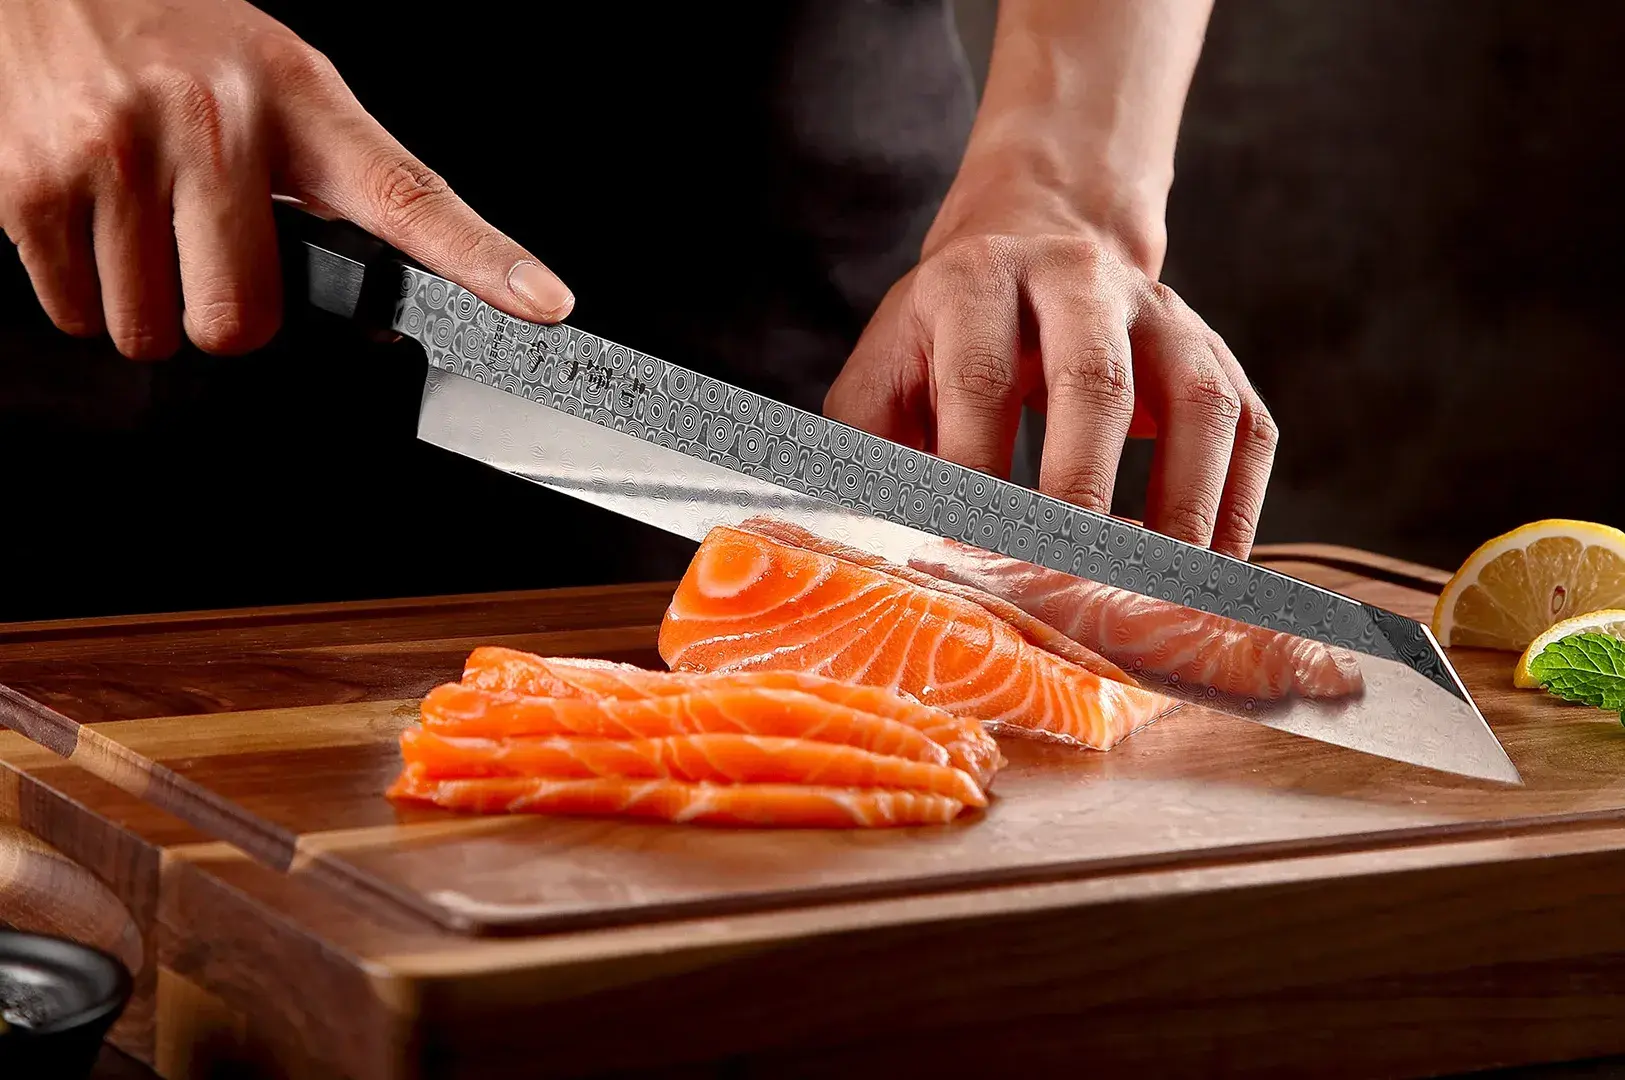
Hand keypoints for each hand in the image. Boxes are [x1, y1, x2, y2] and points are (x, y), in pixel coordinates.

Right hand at [0, 0, 571, 359]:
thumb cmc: (172, 31)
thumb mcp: (276, 80)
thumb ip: (325, 176)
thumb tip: (366, 282)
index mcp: (298, 102)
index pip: (410, 196)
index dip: (484, 260)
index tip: (544, 303)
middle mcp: (213, 126)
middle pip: (242, 326)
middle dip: (228, 315)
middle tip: (213, 253)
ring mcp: (119, 155)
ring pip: (153, 332)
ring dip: (151, 306)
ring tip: (147, 224)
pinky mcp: (32, 183)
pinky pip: (77, 313)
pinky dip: (86, 294)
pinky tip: (99, 224)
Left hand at [824, 225, 1277, 559]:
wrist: (1041, 239)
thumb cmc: (948, 338)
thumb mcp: (888, 368)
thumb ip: (870, 446)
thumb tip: (870, 540)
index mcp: (978, 281)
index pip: (979, 377)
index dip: (977, 465)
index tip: (969, 548)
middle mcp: (1078, 282)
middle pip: (1093, 381)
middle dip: (1081, 486)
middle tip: (1065, 576)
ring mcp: (1162, 315)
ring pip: (1196, 404)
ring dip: (1180, 507)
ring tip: (1155, 593)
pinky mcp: (1216, 355)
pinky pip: (1247, 432)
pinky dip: (1234, 511)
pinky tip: (1202, 576)